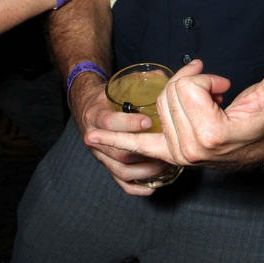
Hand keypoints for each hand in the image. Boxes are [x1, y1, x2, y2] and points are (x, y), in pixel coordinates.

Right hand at [71, 71, 175, 195]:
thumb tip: (176, 75)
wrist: (88, 107)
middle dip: (142, 151)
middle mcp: (94, 138)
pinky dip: (137, 188)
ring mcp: (100, 155)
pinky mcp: (107, 166)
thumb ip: (145, 80)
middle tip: (165, 146)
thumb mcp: (120, 84)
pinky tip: (154, 186)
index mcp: (96, 114)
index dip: (129, 124)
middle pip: (116, 151)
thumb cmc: (109, 95)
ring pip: (120, 169)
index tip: (149, 122)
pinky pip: (120, 183)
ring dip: (144, 170)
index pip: (109, 122)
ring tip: (165, 164)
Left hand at [85, 56, 263, 170]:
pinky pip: (137, 146)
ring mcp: (176, 154)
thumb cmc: (263, 117)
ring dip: (178, 96)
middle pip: (169, 93)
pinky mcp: (167, 154)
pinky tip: (93, 136)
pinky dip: (115, 140)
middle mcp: (188, 149)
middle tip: (214, 92)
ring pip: (159, 103)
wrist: (261, 144)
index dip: (205, 80)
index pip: (187, 87)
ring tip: (203, 104)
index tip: (224, 89)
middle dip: (190, 84)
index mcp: (209, 135)